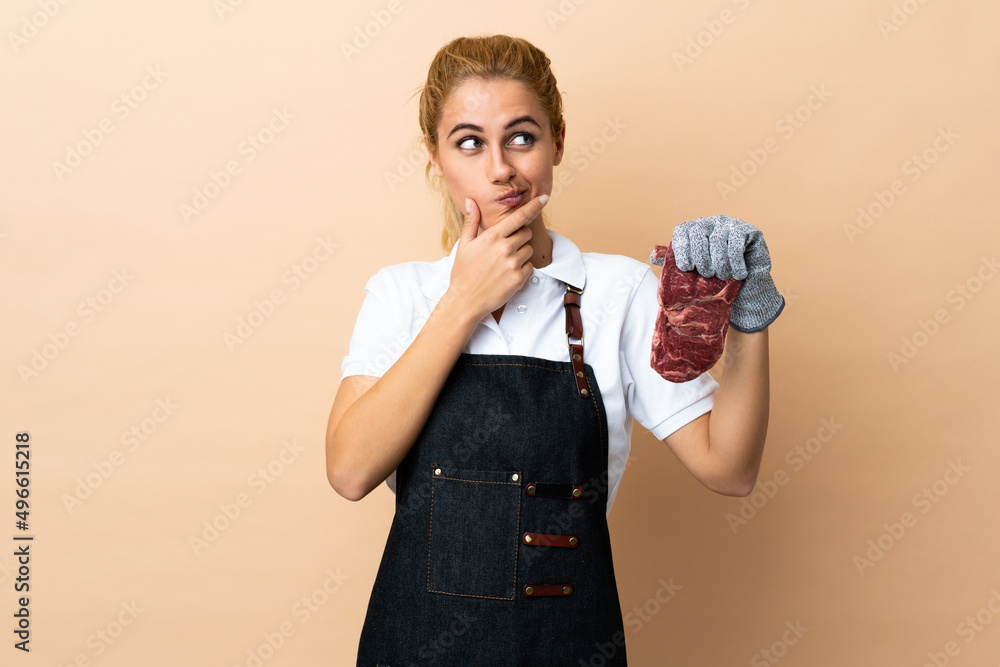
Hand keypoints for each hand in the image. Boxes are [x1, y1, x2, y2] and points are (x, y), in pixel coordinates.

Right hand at [445, 194, 548, 321]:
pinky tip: (507, 274)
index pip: (518, 217)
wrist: (465, 301)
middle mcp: (504, 248)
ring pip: (528, 250)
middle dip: (519, 237)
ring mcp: (513, 263)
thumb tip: (471, 201)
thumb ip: (471, 221)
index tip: (545, 198)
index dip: (533, 206)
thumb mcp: (464, 245)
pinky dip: (522, 269)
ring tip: (503, 263)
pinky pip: (529, 266)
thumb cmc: (463, 272)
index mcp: (492, 236)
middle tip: (505, 248)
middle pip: (526, 233)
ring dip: (521, 254)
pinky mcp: (519, 278)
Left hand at [665, 214, 783, 331]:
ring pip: (718, 240)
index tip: (687, 268)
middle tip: (707, 275)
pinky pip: (736, 243)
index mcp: (694, 229)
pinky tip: (739, 274)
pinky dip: (735, 262)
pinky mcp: (748, 230)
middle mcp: (710, 222)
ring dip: (719, 263)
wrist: (746, 285)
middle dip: (701, 258)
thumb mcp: (692, 272)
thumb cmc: (715, 278)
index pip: (682, 231)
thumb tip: (653, 255)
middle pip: (698, 233)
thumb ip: (673, 261)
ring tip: (723, 276)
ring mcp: (729, 223)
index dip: (682, 249)